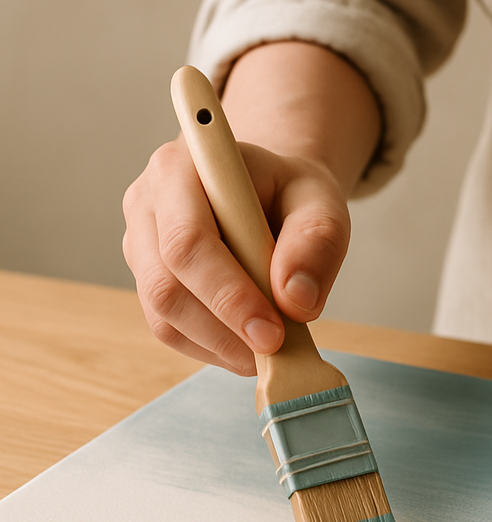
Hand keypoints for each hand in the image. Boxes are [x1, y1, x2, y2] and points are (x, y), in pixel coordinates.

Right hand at [123, 137, 349, 374]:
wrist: (268, 192)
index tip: (272, 332)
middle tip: (275, 350)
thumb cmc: (291, 193)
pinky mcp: (148, 279)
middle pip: (165, 285)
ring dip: (219, 344)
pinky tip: (248, 348)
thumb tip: (296, 300)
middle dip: (223, 328)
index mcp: (180, 169)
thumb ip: (317, 241)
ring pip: (163, 314)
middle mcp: (147, 204)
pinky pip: (170, 328)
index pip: (188, 241)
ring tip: (269, 352)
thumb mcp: (321, 201)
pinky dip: (212, 348)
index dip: (227, 294)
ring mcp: (141, 245)